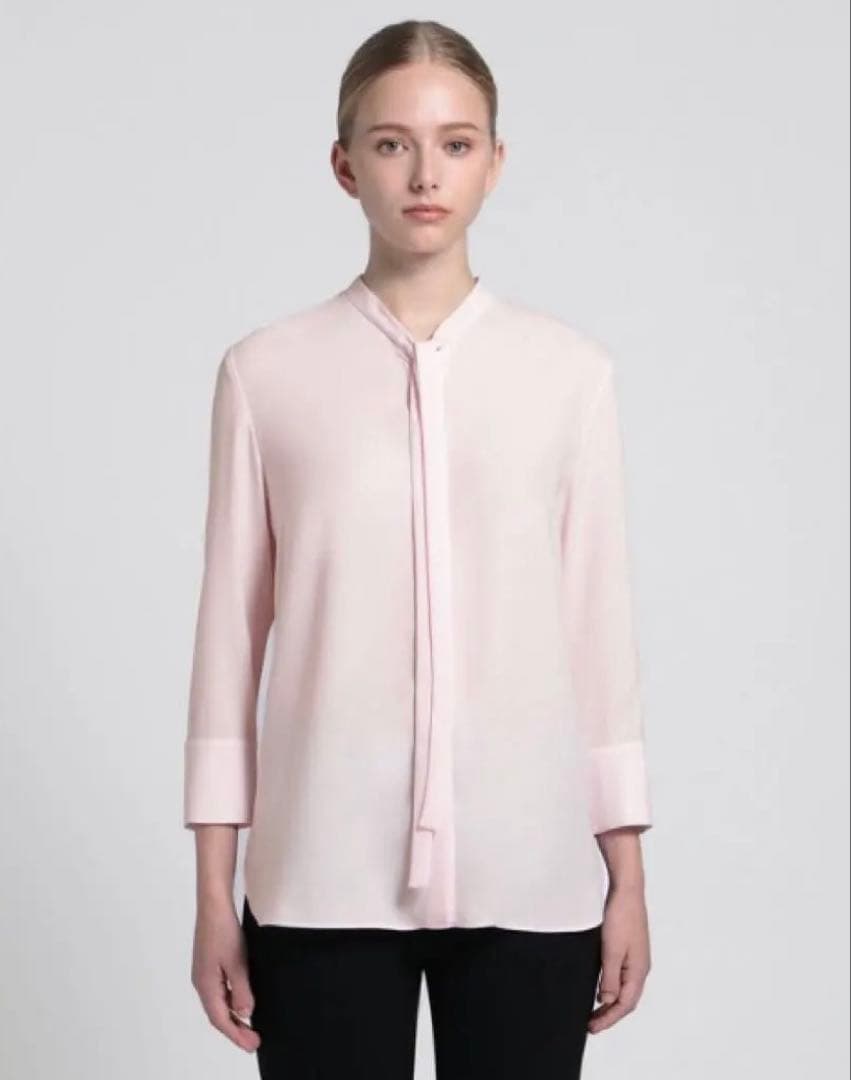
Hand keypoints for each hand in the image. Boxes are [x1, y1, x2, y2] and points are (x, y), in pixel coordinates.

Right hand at [191, 899, 261, 1053]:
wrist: (213, 905)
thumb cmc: (223, 930)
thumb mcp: (237, 962)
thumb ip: (241, 989)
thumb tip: (245, 1013)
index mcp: (206, 985)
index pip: (220, 1019)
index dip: (236, 1034)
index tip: (252, 1044)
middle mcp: (201, 983)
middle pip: (218, 1014)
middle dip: (235, 1029)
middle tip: (254, 1041)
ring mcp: (204, 974)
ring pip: (218, 1003)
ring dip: (233, 1016)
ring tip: (250, 1026)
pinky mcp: (208, 965)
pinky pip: (219, 991)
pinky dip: (230, 1001)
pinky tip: (242, 1000)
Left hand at [587, 884, 651, 1033]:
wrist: (627, 890)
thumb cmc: (621, 917)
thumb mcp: (611, 950)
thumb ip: (610, 978)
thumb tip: (607, 1001)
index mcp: (639, 971)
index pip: (624, 1005)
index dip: (608, 1019)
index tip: (592, 1028)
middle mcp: (640, 967)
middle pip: (626, 1000)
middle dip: (609, 1014)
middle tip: (590, 1024)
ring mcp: (636, 958)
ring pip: (624, 989)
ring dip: (610, 1002)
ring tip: (594, 1011)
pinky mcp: (630, 949)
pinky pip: (621, 976)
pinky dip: (611, 986)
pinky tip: (601, 987)